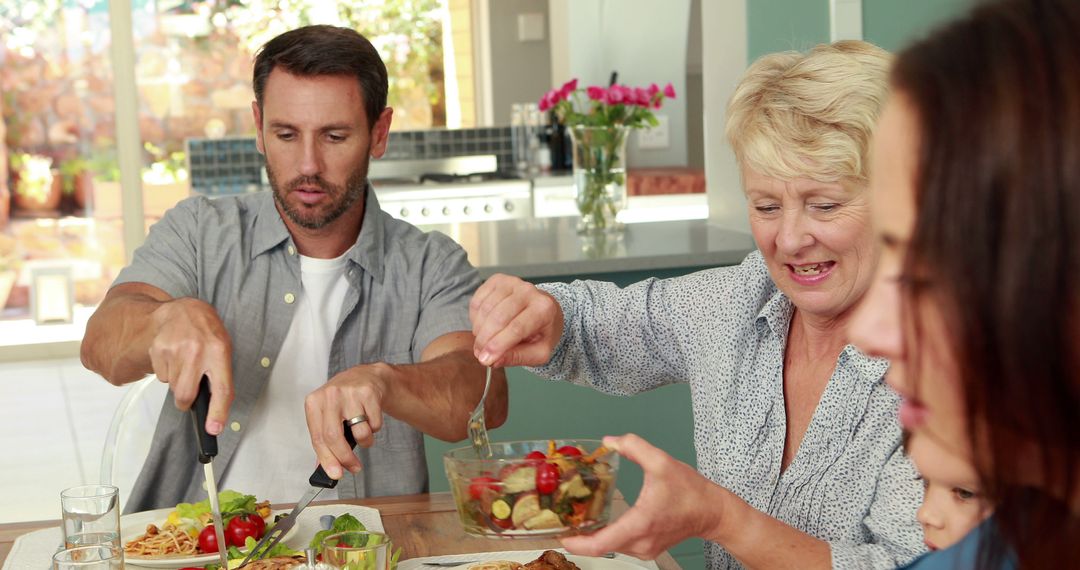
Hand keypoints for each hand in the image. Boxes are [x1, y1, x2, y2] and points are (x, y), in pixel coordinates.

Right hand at [148, 297, 233, 434]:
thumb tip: (217, 410)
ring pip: (172, 387)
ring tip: (185, 363)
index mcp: (219, 351)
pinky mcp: (158, 350)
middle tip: (189, 394)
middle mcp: (197, 351)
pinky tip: (174, 357)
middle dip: (186, 402)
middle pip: (186, 394)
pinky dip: (167, 372)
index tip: (214, 429)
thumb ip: (220, 376)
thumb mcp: (223, 349)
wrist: (182, 311)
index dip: (218, 412)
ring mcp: (175, 350)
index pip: (221, 388)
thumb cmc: (206, 332)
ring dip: (178, 382)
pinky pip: (161, 376)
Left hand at [304, 363, 389, 478]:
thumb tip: (323, 469)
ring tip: (362, 432)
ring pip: (360, 433)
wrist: (365, 376)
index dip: (327, 459)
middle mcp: (330, 396)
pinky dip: (374, 428)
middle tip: (354, 467)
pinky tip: (369, 417)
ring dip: (365, 441)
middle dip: (345, 458)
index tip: (335, 474)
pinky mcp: (369, 393)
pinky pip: (374, 425)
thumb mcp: (327, 415)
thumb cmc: (342, 400)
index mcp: (314, 403)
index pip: (318, 437)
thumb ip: (324, 441)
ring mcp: (350, 393)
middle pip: (335, 437)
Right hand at [469, 273, 563, 366]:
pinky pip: (477, 301)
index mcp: (544, 309)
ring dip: (478, 330)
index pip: (517, 328)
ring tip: (483, 342)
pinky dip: (475, 318)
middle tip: (480, 355)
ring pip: (486, 309)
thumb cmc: (541, 332)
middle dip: (485, 340)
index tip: (485, 359)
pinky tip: (483, 326)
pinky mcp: (497, 280)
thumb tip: (494, 361)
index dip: (498, 345)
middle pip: (498, 317)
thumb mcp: (538, 352)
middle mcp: (529, 291)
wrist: (542, 310)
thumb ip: (518, 357)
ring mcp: (512, 282)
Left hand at [560, 434, 729, 559]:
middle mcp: (640, 542)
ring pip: (610, 546)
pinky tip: (599, 522)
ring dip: (593, 535)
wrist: (712, 511)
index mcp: (640, 523)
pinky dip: (608, 536)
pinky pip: (620, 545)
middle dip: (580, 535)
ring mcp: (644, 549)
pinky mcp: (647, 549)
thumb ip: (633, 446)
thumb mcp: (661, 461)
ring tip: (577, 519)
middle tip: (562, 519)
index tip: (561, 536)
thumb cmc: (691, 491)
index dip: (577, 543)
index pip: (601, 544)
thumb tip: (608, 441)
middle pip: (601, 546)